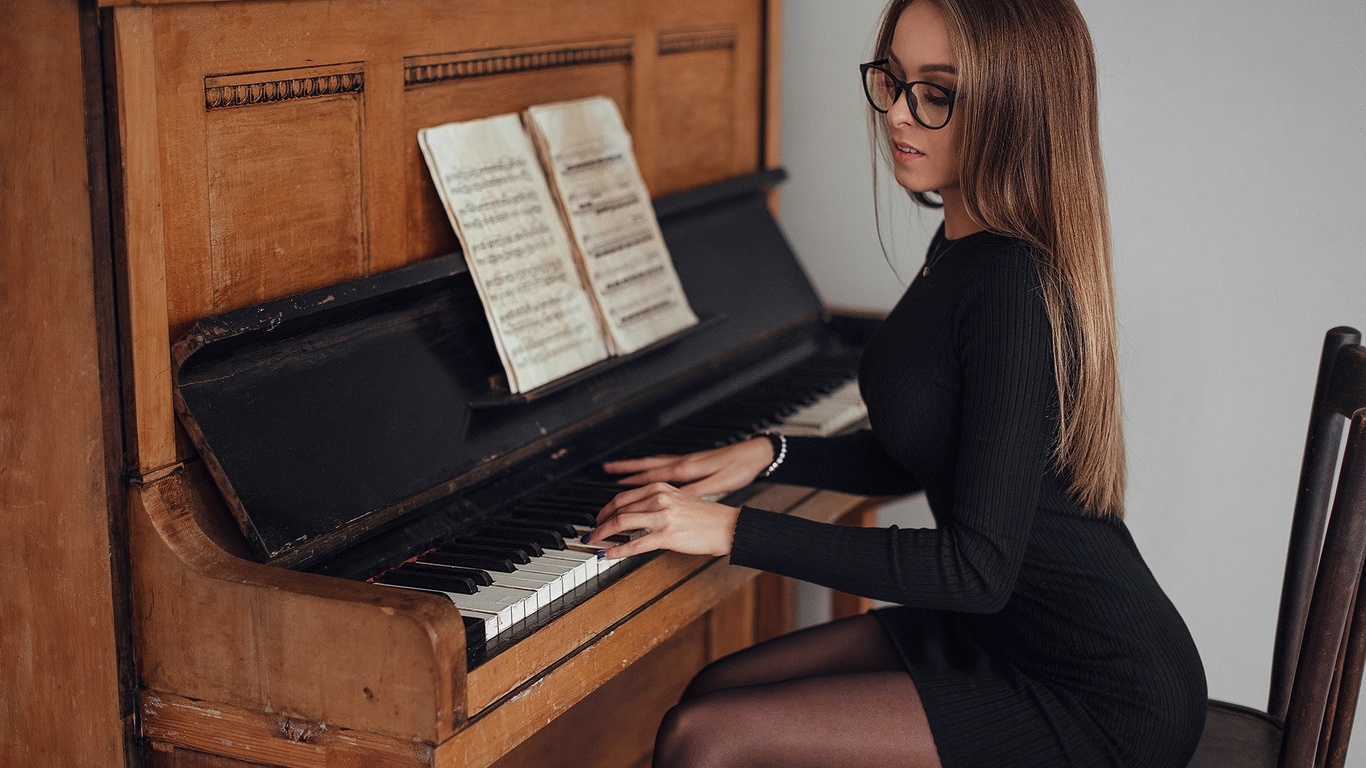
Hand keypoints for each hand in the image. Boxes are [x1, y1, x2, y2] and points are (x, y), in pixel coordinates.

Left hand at [586, 482, 740, 558]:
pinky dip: (616, 550)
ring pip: (621, 522)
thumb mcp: (678, 499)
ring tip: (593, 542)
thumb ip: (655, 503)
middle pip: (618, 507)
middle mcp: (659, 498)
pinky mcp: (667, 536)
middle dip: (599, 521)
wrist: (726, 526)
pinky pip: (634, 543)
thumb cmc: (705, 517)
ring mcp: (662, 516)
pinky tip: (606, 555)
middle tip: (590, 533)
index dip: (605, 509)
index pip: (623, 497)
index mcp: (660, 488)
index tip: (597, 519)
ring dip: (602, 534)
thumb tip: (632, 515)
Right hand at [601, 437, 774, 497]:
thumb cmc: (738, 469)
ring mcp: (683, 461)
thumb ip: (694, 492)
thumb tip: (673, 500)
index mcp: (684, 470)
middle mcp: (680, 463)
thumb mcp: (718, 484)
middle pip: (643, 469)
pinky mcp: (690, 462)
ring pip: (649, 464)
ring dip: (631, 468)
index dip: (628, 488)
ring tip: (613, 471)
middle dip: (622, 475)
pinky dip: (647, 467)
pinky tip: (645, 472)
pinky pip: (660, 464)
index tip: (611, 495)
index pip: (648, 477)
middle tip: (605, 479)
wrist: (754, 454)